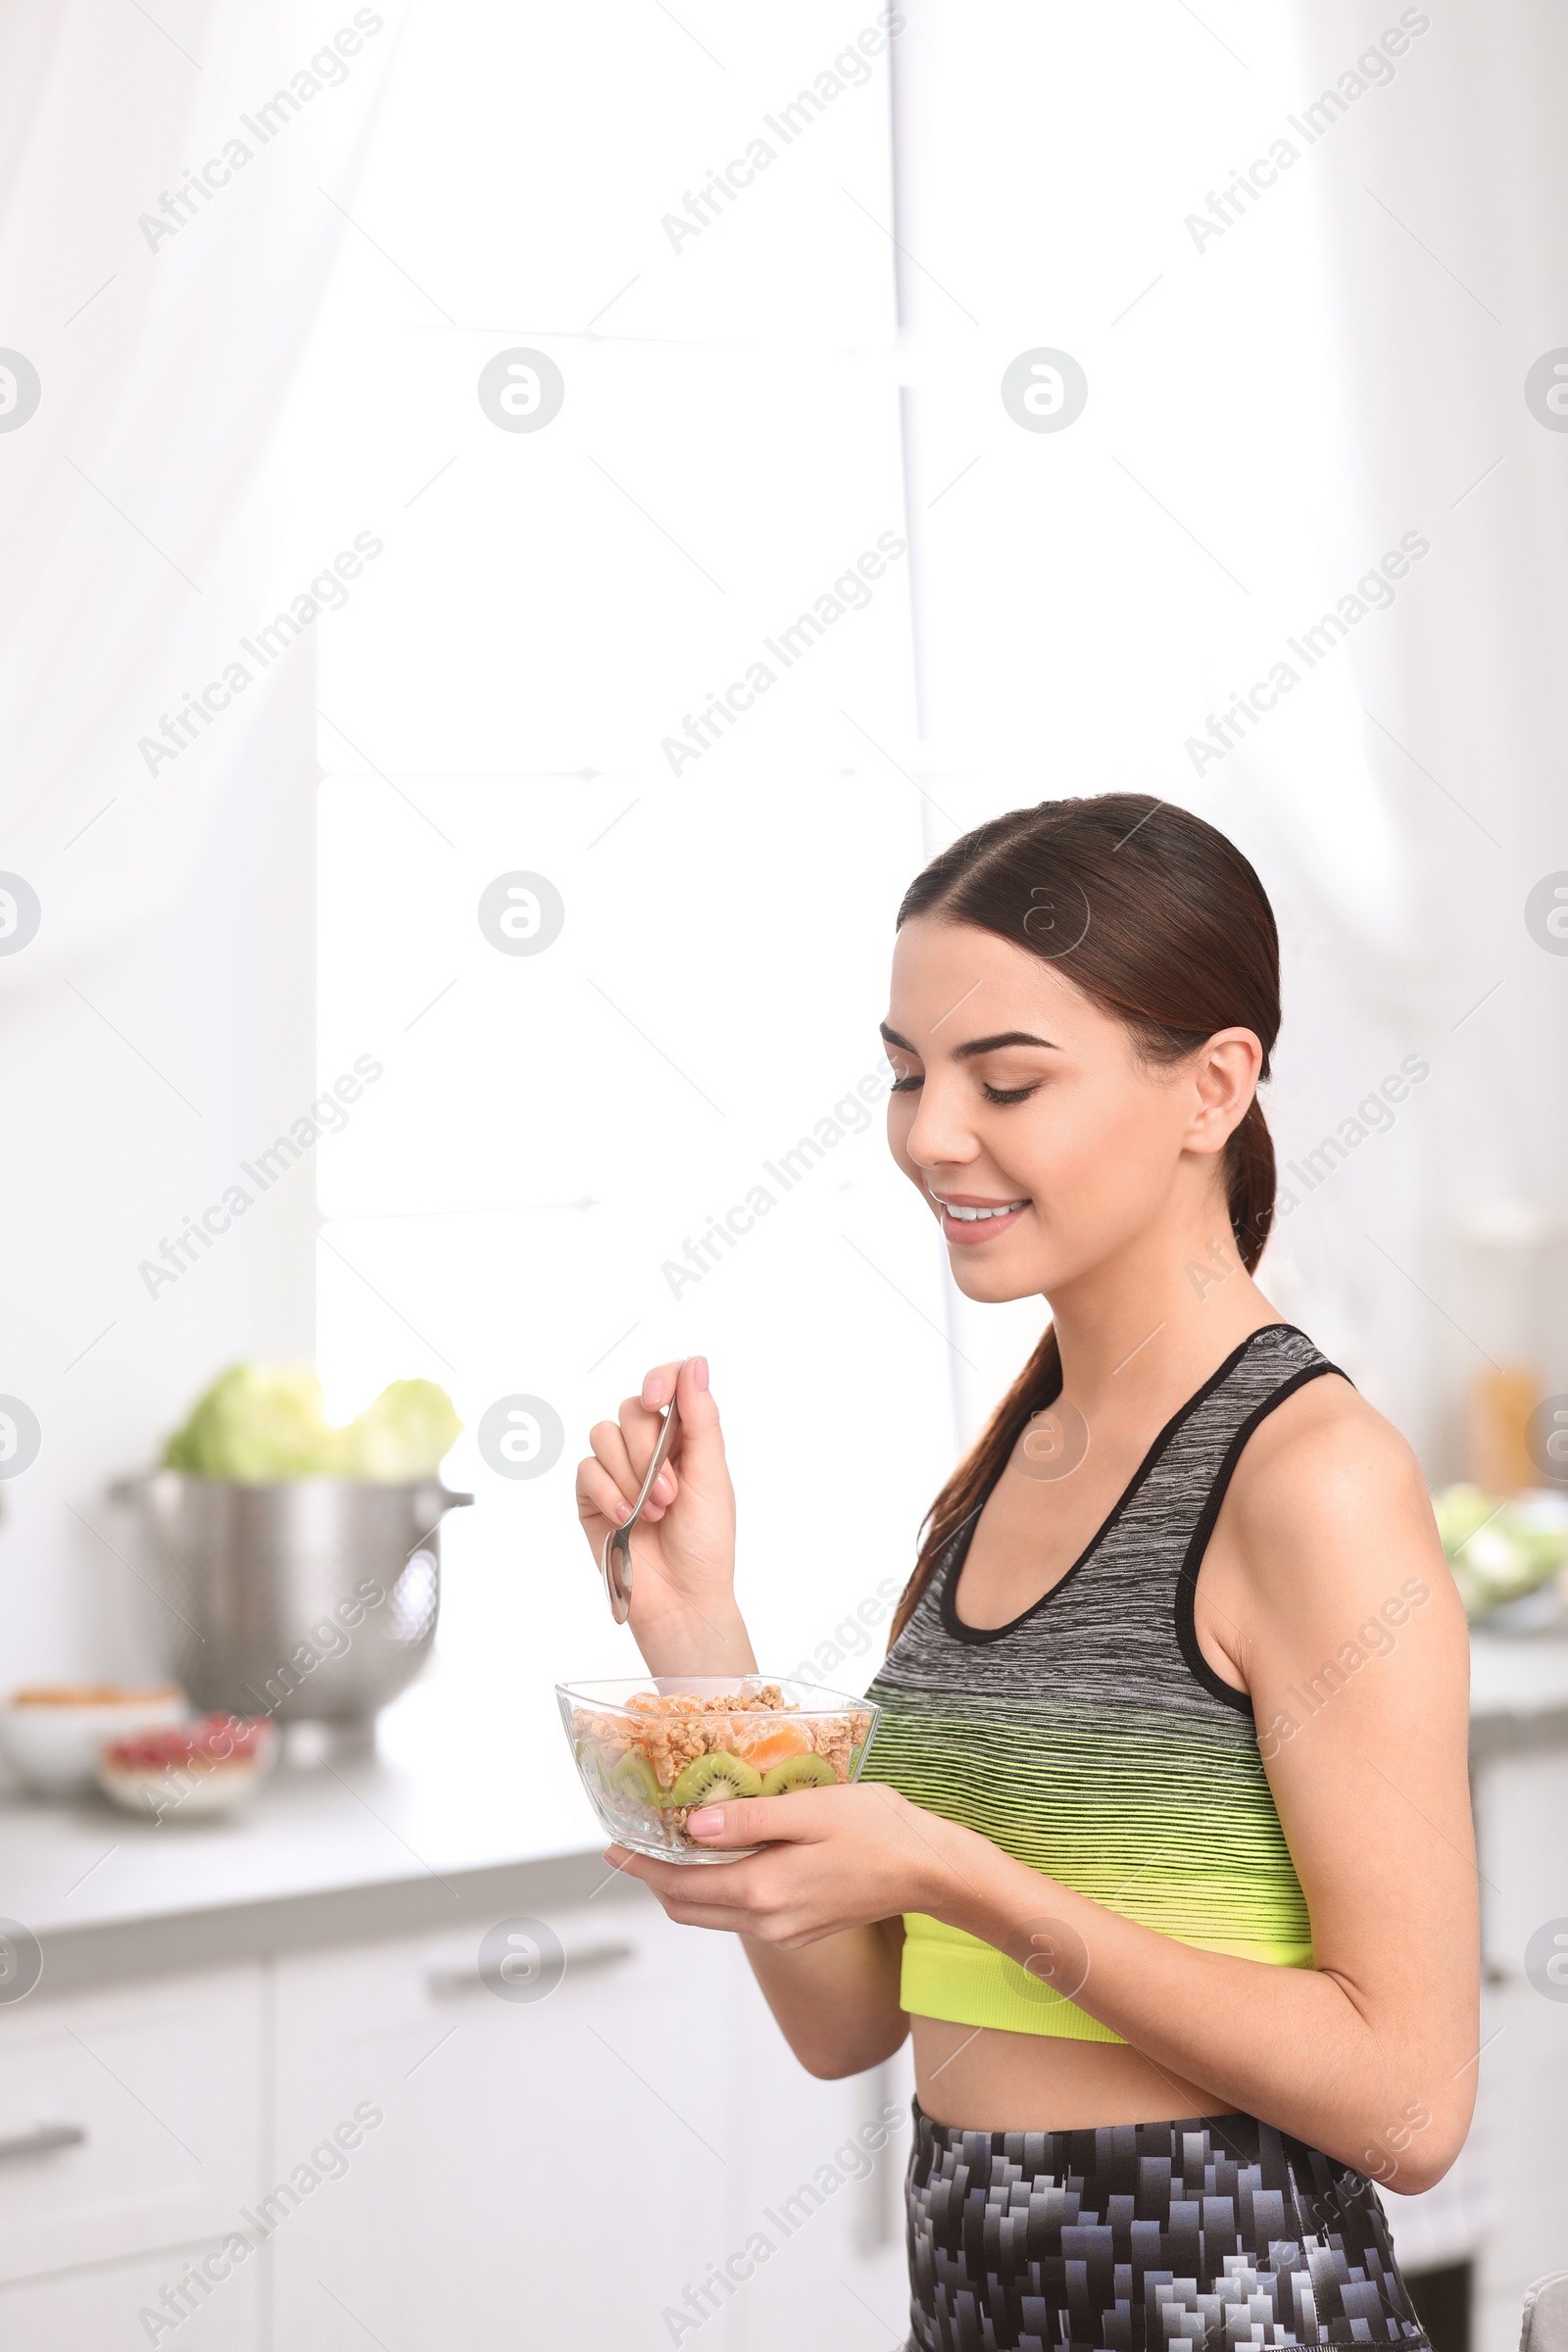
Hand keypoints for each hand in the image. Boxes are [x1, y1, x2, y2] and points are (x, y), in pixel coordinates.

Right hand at [575, 1356, 748, 1672]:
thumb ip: (701, 1418)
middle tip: (670, 1493)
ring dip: (630, 1475)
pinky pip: (587, 1469)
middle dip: (649, 1451)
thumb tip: (697, 1364)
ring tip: (652, 1512)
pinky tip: (626, 1519)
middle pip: (632, 1410)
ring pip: (604, 1435)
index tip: (657, 1398)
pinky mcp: (592, 1496)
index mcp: (686, 1438)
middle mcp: (650, 1448)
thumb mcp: (712, 1476)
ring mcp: (618, 1471)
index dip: (660, 1379)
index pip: (668, 1384)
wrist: (680, 1598)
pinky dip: (608, 1493)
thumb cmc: (705, 1543)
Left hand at [605, 1783, 978, 1947]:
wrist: (932, 1872)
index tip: (613, 1847)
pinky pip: (743, 1914)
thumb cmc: (879, 1830)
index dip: (642, 1867)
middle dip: (656, 1880)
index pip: (681, 1886)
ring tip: (671, 1847)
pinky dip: (719, 1891)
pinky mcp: (800, 1930)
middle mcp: (768, 1922)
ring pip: (713, 1914)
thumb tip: (693, 1827)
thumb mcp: (811, 1811)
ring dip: (686, 1886)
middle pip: (689, 1908)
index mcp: (764, 1891)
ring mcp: (785, 1932)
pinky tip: (723, 1858)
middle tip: (633, 1846)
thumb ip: (750, 1822)